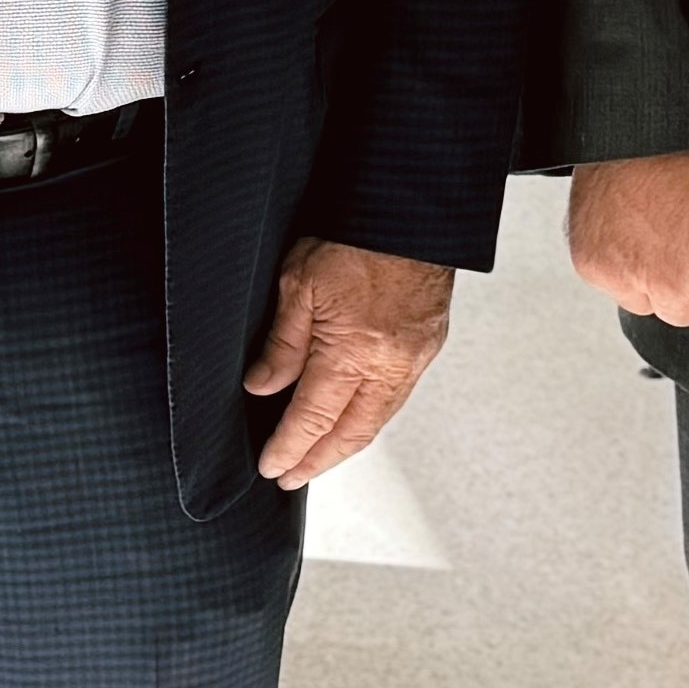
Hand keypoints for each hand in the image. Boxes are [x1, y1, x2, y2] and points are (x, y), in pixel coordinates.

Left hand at [245, 242, 454, 484]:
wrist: (409, 212)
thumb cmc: (356, 237)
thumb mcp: (298, 284)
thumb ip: (283, 343)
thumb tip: (262, 385)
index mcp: (354, 352)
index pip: (314, 418)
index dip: (290, 447)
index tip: (272, 466)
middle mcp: (390, 365)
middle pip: (350, 433)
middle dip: (318, 460)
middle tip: (290, 475)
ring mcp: (413, 360)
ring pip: (376, 420)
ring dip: (344, 444)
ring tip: (316, 457)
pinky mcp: (426, 348)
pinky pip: (395, 398)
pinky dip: (369, 417)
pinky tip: (352, 420)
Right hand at [567, 148, 688, 331]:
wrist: (647, 129)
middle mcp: (671, 286)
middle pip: (684, 315)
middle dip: (687, 285)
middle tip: (684, 236)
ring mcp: (626, 277)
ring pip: (646, 304)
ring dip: (651, 280)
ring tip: (655, 230)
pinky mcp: (592, 265)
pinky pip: (613, 285)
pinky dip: (619, 264)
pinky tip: (630, 228)